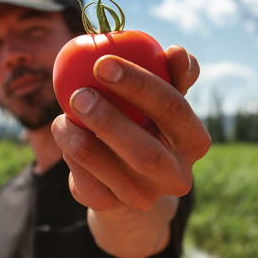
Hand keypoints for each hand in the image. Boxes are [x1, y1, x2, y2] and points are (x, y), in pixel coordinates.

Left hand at [51, 44, 210, 211]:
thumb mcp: (161, 99)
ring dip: (77, 138)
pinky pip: (83, 182)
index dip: (138, 83)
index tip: (102, 62)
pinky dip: (69, 155)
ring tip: (62, 115)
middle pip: (144, 152)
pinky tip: (64, 134)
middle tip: (77, 94)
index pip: (172, 108)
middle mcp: (176, 177)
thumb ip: (170, 74)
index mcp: (195, 142)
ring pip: (105, 168)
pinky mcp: (110, 206)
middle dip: (107, 120)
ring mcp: (143, 197)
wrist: (130, 176)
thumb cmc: (147, 121)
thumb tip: (177, 51)